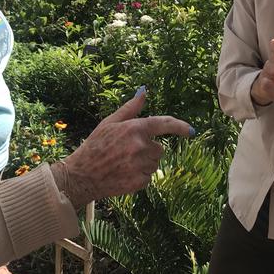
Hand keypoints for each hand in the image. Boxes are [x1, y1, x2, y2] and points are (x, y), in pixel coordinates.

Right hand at [54, 89, 193, 208]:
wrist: (82, 175)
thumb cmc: (95, 145)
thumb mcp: (110, 122)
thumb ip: (131, 108)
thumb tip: (144, 91)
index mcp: (134, 129)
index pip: (164, 124)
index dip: (181, 127)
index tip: (191, 131)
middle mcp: (140, 147)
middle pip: (159, 149)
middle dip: (148, 149)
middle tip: (126, 152)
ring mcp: (140, 166)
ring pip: (154, 164)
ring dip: (144, 164)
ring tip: (123, 163)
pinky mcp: (139, 182)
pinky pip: (148, 177)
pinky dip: (139, 176)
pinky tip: (123, 174)